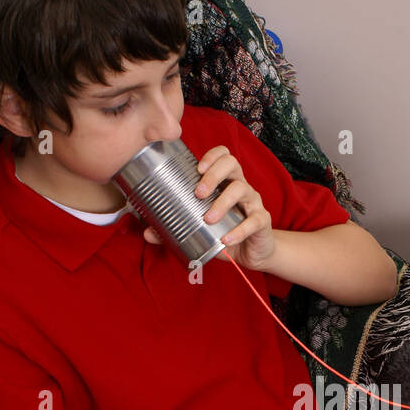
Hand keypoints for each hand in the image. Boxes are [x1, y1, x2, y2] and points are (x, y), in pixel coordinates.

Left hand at [142, 145, 275, 269]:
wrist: (252, 253)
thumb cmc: (225, 233)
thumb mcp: (200, 229)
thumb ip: (175, 228)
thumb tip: (147, 233)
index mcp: (226, 182)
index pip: (223, 155)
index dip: (211, 156)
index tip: (196, 169)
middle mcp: (241, 186)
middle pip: (232, 164)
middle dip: (213, 175)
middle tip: (198, 193)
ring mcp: (253, 203)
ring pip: (241, 189)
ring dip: (222, 203)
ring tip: (208, 218)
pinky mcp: (262, 221)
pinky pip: (253, 221)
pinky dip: (239, 230)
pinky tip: (225, 239)